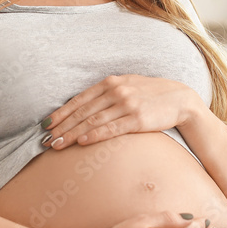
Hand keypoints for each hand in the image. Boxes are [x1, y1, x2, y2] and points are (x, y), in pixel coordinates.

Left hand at [40, 74, 200, 149]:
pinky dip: (94, 135)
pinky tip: (81, 142)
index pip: (79, 99)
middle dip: (62, 126)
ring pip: (92, 121)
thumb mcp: (128, 86)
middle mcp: (116, 91)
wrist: (180, 99)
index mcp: (111, 82)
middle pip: (82, 112)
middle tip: (46, 140)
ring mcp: (127, 105)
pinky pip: (111, 129)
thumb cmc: (151, 95)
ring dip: (72, 134)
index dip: (61, 113)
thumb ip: (107, 94)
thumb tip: (84, 106)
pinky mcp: (137, 120)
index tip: (46, 125)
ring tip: (57, 145)